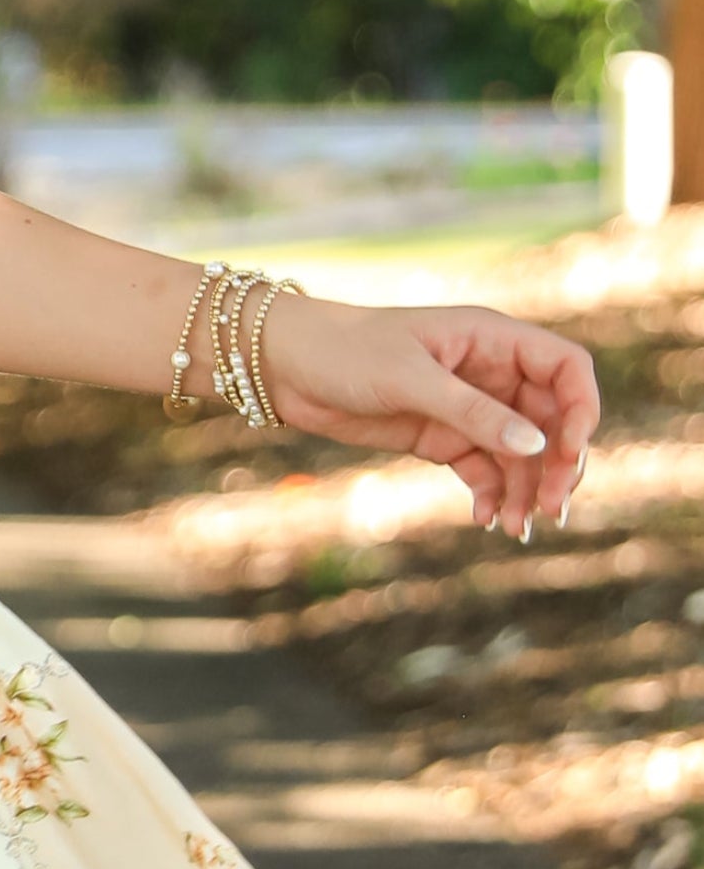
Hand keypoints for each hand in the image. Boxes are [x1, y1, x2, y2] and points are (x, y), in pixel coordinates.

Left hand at [256, 294, 595, 542]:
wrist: (288, 368)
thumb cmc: (348, 353)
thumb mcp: (412, 380)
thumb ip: (473, 412)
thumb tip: (535, 446)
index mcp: (494, 340)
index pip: (567, 369)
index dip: (580, 410)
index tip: (567, 453)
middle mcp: (491, 373)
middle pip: (552, 420)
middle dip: (558, 464)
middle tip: (551, 509)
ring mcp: (469, 408)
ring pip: (521, 453)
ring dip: (527, 490)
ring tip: (515, 528)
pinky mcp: (442, 437)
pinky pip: (484, 470)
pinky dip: (491, 495)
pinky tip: (485, 519)